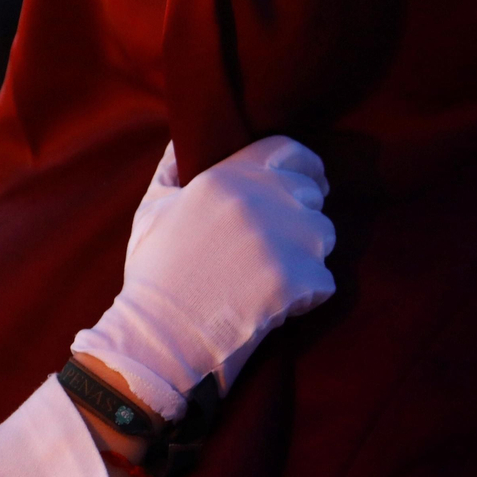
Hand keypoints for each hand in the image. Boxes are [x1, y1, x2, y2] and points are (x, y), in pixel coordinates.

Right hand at [71, 136, 334, 421]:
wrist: (159, 335)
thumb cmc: (153, 272)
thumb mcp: (153, 209)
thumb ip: (171, 167)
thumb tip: (181, 140)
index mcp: (226, 175)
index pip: (289, 151)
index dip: (304, 166)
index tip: (310, 181)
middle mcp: (259, 198)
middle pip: (310, 194)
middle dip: (301, 215)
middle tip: (282, 242)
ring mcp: (282, 238)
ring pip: (323, 235)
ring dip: (307, 254)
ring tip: (275, 275)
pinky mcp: (297, 280)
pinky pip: (324, 281)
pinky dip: (307, 295)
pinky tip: (276, 305)